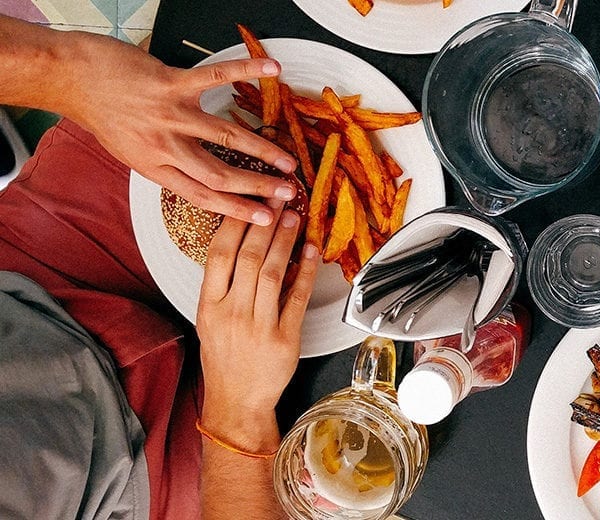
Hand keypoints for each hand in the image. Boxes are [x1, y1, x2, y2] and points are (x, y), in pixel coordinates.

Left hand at [60, 31, 298, 224]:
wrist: (71, 78)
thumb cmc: (101, 112)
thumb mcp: (130, 151)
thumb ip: (164, 162)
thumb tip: (198, 173)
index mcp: (154, 167)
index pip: (202, 196)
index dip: (237, 210)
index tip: (265, 219)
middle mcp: (164, 146)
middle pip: (219, 174)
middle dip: (258, 187)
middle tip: (288, 193)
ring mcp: (169, 114)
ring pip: (225, 137)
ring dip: (262, 149)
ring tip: (288, 160)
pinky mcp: (171, 84)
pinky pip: (215, 77)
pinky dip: (246, 70)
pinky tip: (272, 69)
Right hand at [197, 200, 317, 424]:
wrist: (237, 401)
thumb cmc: (224, 358)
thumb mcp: (211, 320)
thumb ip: (224, 285)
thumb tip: (246, 244)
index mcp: (209, 306)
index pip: (219, 254)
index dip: (235, 223)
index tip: (249, 200)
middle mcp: (231, 313)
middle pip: (249, 258)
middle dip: (265, 223)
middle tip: (278, 198)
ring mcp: (258, 326)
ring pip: (273, 273)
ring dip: (285, 241)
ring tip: (294, 217)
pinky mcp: (285, 339)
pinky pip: (297, 298)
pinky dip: (306, 272)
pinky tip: (312, 252)